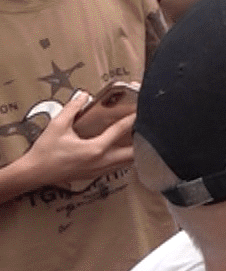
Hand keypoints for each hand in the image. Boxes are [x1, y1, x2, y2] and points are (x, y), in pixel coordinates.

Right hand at [14, 92, 135, 191]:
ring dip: (135, 151)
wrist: (34, 173)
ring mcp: (100, 171)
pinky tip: (123, 149)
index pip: (119, 131)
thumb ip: (72, 109)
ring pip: (127, 163)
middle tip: (146, 128)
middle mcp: (102, 162)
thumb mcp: (57, 126)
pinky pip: (118, 167)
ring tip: (139, 138)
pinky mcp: (96, 175)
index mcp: (95, 149)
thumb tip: (83, 95)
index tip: (141, 110)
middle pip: (133, 153)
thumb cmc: (45, 151)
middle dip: (142, 141)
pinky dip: (124, 158)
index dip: (132, 119)